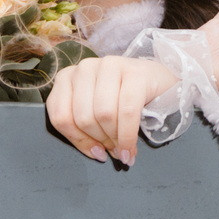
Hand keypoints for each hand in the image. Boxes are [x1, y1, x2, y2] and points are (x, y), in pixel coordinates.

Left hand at [45, 55, 180, 165]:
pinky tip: (130, 149)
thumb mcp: (94, 112)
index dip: (78, 141)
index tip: (96, 153)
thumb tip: (96, 153)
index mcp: (67, 78)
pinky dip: (128, 136)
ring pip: (104, 114)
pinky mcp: (134, 72)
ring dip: (115, 139)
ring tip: (123, 149)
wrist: (157, 81)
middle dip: (100, 140)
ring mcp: (110, 65)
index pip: (60, 116)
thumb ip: (85, 130)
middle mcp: (85, 67)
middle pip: (83, 117)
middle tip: (114, 151)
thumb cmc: (121, 99)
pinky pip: (128, 111)